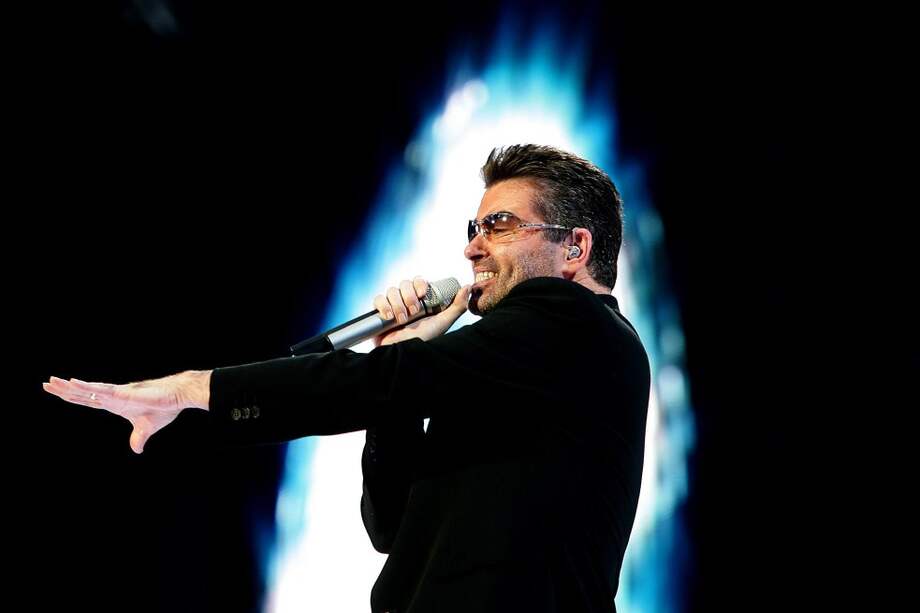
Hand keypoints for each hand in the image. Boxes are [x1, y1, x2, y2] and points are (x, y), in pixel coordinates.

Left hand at [42, 370, 210, 453]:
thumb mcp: (147, 428)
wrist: (178, 397)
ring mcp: (116, 393)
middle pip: (83, 393)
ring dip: (69, 387)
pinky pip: (101, 390)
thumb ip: (138, 438)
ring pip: (87, 390)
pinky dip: (85, 387)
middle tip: (46, 384)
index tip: (59, 392)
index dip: (73, 397)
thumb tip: (137, 450)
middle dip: (64, 390)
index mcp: (116, 404)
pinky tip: (72, 383)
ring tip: (52, 382)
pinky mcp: (123, 393)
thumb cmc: (165, 407)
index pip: (89, 400)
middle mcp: (112, 397)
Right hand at [371, 276, 470, 346]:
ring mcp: (392, 306)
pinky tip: (389, 317)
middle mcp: (406, 301)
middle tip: (414, 312)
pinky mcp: (379, 312)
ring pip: (391, 291)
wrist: (404, 354)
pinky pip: (378, 299)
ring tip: (403, 320)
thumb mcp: (443, 323)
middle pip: (404, 283)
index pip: (418, 281)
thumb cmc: (424, 340)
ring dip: (398, 304)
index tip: (422, 294)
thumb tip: (468, 286)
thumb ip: (457, 306)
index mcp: (420, 300)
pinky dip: (384, 306)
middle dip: (409, 297)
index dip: (419, 283)